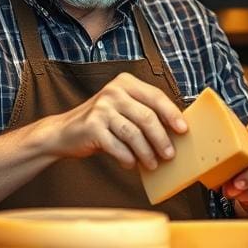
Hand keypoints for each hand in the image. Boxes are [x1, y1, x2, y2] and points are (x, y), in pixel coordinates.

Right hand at [44, 73, 186, 169]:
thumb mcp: (123, 110)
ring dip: (146, 153)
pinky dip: (127, 158)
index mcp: (125, 83)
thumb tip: (176, 131)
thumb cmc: (102, 123)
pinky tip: (131, 164)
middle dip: (161, 139)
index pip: (156, 96)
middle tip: (170, 155)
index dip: (172, 114)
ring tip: (152, 164)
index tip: (183, 130)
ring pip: (134, 134)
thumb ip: (144, 113)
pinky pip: (117, 146)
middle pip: (147, 117)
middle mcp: (113, 92)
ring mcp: (101, 108)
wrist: (64, 132)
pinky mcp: (92, 126)